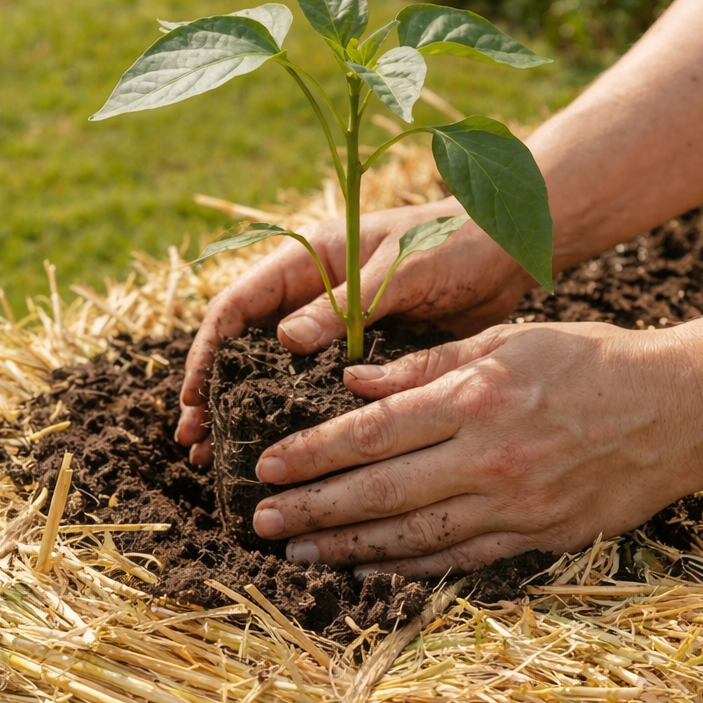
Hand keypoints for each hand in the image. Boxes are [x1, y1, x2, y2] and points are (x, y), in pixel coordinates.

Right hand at [176, 200, 531, 461]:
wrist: (510, 250)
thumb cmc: (457, 242)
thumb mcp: (400, 269)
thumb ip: (347, 304)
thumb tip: (285, 342)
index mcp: (309, 259)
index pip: (238, 306)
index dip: (209, 352)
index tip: (192, 397)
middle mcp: (313, 294)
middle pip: (246, 347)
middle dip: (216, 394)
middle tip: (195, 443)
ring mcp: (336, 327)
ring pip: (277, 375)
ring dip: (249, 414)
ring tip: (220, 460)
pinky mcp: (365, 355)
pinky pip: (320, 391)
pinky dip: (300, 421)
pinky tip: (289, 459)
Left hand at [249, 322, 702, 576]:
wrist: (678, 410)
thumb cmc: (591, 361)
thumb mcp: (508, 339)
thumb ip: (425, 366)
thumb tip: (351, 384)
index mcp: (475, 398)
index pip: (371, 433)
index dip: (312, 454)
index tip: (267, 467)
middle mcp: (489, 456)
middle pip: (380, 491)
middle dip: (313, 509)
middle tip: (262, 522)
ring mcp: (515, 504)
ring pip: (413, 535)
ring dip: (349, 547)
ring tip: (300, 554)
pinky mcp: (538, 537)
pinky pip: (460, 559)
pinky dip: (410, 567)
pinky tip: (370, 569)